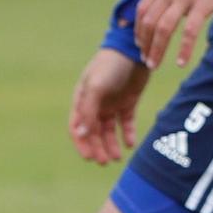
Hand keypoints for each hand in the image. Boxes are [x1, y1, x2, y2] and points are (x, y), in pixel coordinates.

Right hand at [69, 49, 149, 163]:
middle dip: (98, 148)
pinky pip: (126, 123)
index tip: (89, 158)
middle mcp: (95, 104)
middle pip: (94, 132)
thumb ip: (88, 111)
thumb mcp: (96, 87)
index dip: (82, 143)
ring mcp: (112, 103)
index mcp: (82, 99)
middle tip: (105, 162)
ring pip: (109, 131)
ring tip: (117, 158)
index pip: (77, 127)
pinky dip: (127, 134)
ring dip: (111, 145)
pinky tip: (130, 144)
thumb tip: (81, 134)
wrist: (135, 50)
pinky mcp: (128, 102)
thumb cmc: (110, 66)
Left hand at [134, 0, 212, 71]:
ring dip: (157, 50)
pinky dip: (184, 50)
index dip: (138, 31)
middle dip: (145, 45)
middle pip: (149, 23)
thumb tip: (166, 9)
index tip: (141, 45)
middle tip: (148, 61)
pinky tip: (181, 62)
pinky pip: (189, 32)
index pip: (142, 11)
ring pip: (163, 30)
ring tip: (155, 65)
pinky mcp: (202, 4)